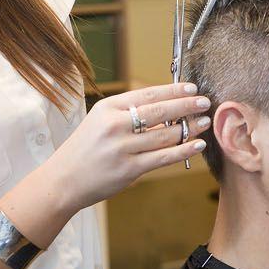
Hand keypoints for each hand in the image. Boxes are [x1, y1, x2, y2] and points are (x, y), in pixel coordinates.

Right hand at [29, 83, 211, 221]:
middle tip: (205, 102)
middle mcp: (115, 125)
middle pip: (160, 112)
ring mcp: (122, 148)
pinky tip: (197, 144)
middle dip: (187, 105)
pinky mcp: (129, 169)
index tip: (192, 88)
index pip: (148, 94)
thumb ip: (127, 112)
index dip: (174, 91)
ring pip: (165, 135)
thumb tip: (165, 104)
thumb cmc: (85, 149)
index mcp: (108, 108)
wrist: (63, 180)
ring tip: (204, 123)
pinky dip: (184, 150)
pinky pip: (164, 157)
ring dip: (189, 128)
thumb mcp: (99, 121)